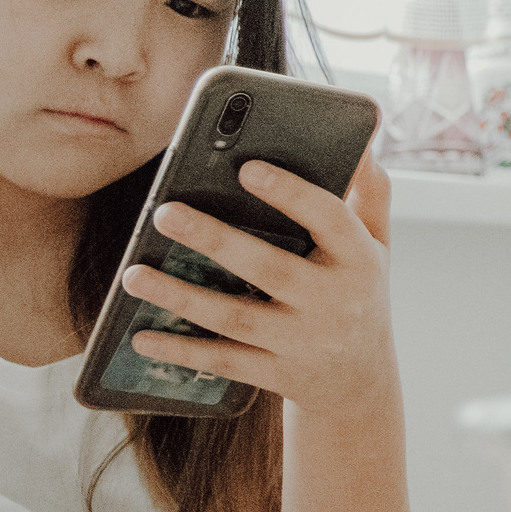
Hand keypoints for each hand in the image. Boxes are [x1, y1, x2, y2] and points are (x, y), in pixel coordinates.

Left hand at [123, 150, 396, 418]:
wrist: (360, 379)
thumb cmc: (357, 291)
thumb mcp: (376, 243)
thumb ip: (369, 190)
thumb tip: (367, 132)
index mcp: (358, 258)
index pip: (329, 220)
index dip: (291, 194)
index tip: (247, 167)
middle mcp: (333, 301)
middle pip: (269, 268)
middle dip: (215, 241)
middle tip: (164, 212)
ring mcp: (303, 341)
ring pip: (235, 318)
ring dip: (181, 297)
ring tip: (134, 274)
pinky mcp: (276, 374)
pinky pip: (224, 362)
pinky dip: (181, 352)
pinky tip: (141, 337)